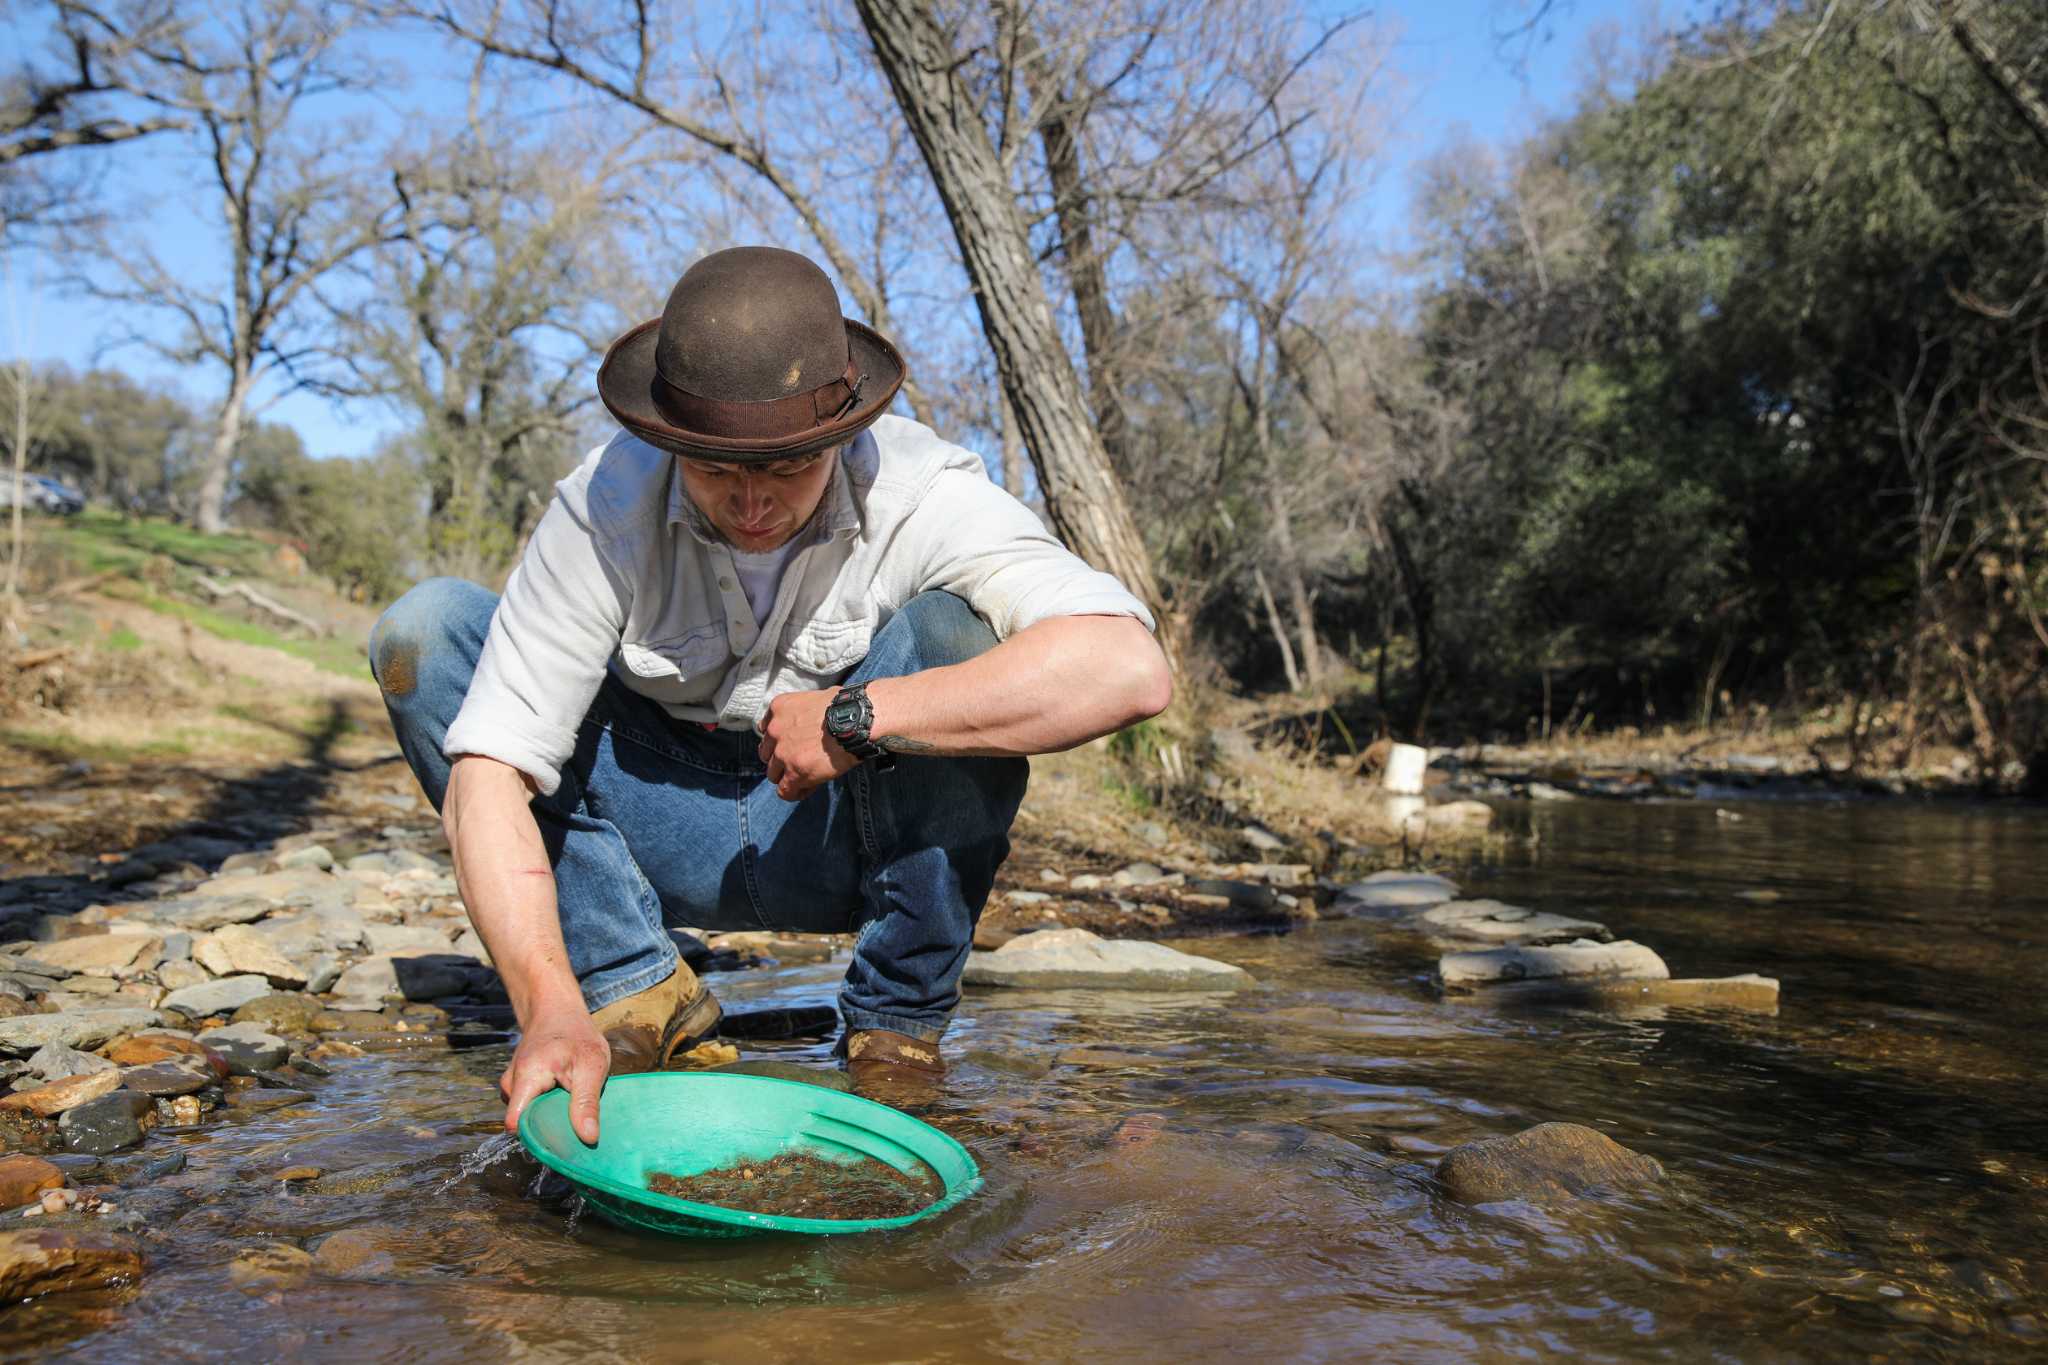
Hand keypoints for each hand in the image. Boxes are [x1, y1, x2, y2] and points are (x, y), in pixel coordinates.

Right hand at [500, 1006, 610, 1144]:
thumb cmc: (576, 1034)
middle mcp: (511, 1084)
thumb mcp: (592, 1066)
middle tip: (575, 1120)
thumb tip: (588, 1139)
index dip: (539, 1138)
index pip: (517, 1124)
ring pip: (529, 1115)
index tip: (563, 1141)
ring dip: (549, 1114)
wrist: (557, 1010)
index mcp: (525, 1078)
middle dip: (548, 1127)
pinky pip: (530, 1105)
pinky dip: (547, 1105)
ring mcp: (512, 1085)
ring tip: (570, 1098)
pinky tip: (562, 1094)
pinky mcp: (519, 1086)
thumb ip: (587, 1103)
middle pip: (524, 1123)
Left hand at [756, 687, 858, 800]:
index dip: (779, 742)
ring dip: (787, 777)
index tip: (793, 746)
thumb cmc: (845, 707)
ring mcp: (782, 753)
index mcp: (778, 708)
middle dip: (781, 760)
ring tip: (807, 777)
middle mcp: (774, 731)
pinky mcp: (794, 773)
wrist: (856, 721)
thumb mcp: (815, 698)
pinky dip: (795, 792)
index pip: (767, 731)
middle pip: (767, 754)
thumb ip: (803, 712)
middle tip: (801, 762)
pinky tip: (808, 788)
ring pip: (774, 774)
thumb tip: (811, 723)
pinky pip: (785, 791)